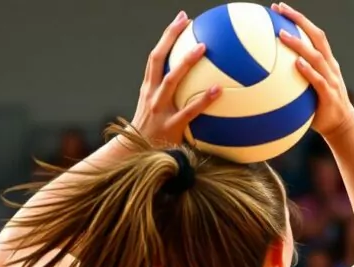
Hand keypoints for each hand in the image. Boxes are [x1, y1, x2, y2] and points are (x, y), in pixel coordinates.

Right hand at [130, 12, 220, 145]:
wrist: (135, 159)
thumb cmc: (152, 136)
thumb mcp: (157, 113)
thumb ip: (173, 100)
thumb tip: (200, 88)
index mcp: (148, 90)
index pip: (155, 57)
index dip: (167, 37)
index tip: (182, 19)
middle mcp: (150, 95)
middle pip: (157, 60)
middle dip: (170, 37)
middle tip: (187, 20)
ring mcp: (159, 110)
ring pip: (170, 80)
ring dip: (186, 62)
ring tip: (203, 47)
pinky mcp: (170, 126)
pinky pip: (189, 111)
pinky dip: (203, 100)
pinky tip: (218, 90)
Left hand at [273, 3, 353, 137]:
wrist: (341, 126)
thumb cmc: (319, 107)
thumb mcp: (306, 89)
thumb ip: (291, 79)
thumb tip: (262, 77)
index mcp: (326, 61)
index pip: (313, 33)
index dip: (298, 19)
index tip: (280, 8)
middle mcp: (330, 66)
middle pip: (317, 36)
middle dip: (299, 20)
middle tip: (280, 10)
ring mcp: (332, 79)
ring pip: (317, 56)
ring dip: (299, 44)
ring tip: (282, 34)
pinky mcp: (329, 95)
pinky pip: (319, 81)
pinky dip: (308, 71)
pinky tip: (296, 64)